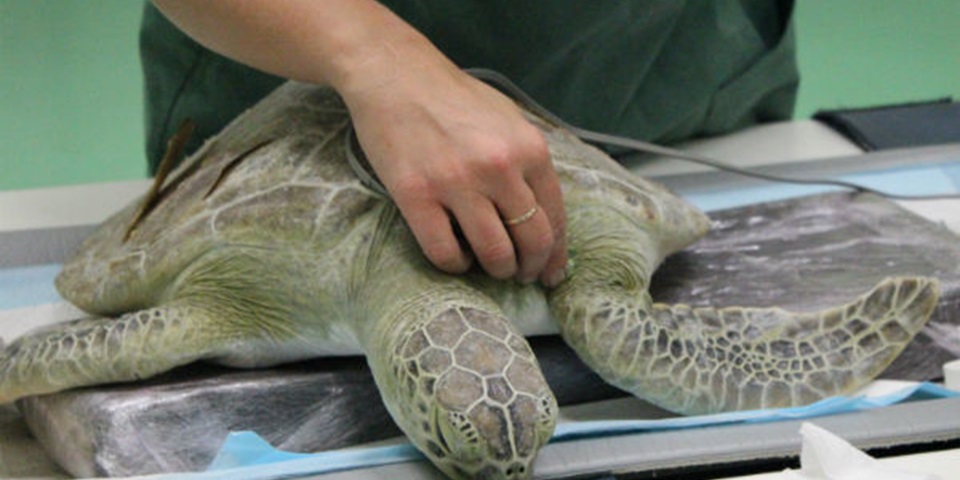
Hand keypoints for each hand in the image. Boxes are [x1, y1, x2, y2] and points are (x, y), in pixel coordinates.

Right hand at [150, 0, 567, 284]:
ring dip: (494, 270)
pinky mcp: (416, 196)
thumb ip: (528, 162)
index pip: (555, 217)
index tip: (551, 273)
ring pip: (493, 254)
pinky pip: (444, 252)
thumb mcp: (508, 120)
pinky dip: (454, 265)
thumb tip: (545, 216)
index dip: (556, 255)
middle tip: (518, 276)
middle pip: (531, 242)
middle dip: (529, 269)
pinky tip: (454, 257)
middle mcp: (499, 168)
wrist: (393, 74)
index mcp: (529, 149)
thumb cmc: (453, 97)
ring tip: (487, 267)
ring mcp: (457, 183)